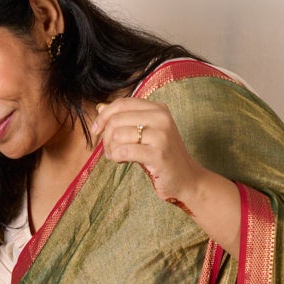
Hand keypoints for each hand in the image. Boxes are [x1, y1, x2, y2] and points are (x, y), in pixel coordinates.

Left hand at [89, 99, 203, 215]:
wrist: (187, 179)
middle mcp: (161, 118)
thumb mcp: (144, 133)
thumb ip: (125, 119)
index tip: (96, 130)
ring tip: (117, 157)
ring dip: (111, 149)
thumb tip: (100, 108)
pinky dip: (117, 157)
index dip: (104, 116)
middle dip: (106, 136)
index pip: (122, 104)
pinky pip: (124, 151)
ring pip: (118, 134)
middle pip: (117, 119)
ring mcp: (161, 135)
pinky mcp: (158, 154)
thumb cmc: (162, 156)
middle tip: (110, 150)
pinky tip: (121, 162)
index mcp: (158, 108)